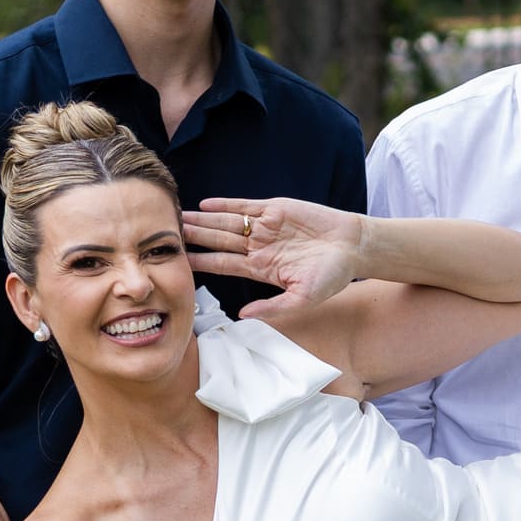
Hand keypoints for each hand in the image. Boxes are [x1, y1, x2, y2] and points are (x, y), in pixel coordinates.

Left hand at [180, 195, 365, 306]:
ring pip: (227, 222)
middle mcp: (259, 247)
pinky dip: (226, 204)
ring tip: (179, 217)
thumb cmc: (333, 275)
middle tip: (166, 234)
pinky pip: (246, 206)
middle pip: (218, 241)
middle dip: (194, 238)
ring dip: (203, 220)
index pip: (222, 265)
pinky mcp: (276, 209)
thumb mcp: (303, 298)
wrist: (354, 247)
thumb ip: (273, 307)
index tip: (177, 262)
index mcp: (261, 269)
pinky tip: (205, 204)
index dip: (200, 262)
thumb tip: (243, 316)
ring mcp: (266, 227)